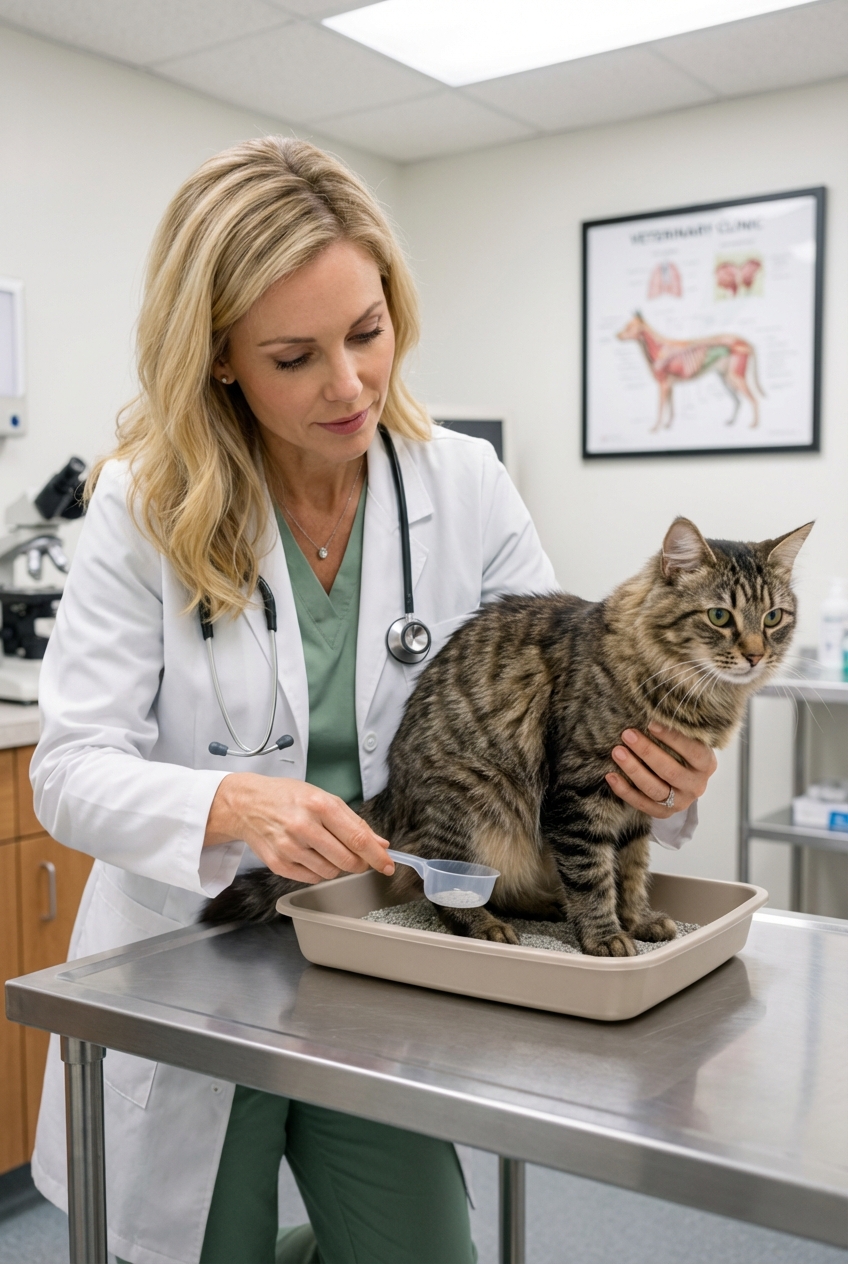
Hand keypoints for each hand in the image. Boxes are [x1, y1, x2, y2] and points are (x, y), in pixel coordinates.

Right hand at [204, 773, 393, 883]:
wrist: (247, 804)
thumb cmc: (288, 797)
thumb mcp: (323, 798)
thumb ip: (354, 822)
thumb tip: (380, 844)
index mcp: (320, 806)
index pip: (357, 838)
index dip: (377, 856)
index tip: (388, 865)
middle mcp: (304, 827)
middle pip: (347, 861)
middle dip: (359, 863)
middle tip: (357, 858)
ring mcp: (289, 848)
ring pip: (330, 873)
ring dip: (337, 866)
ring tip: (325, 849)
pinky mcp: (278, 864)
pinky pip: (312, 878)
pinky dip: (318, 871)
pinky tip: (310, 855)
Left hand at [605, 722, 716, 818]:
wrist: (684, 783)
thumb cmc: (682, 753)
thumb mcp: (689, 741)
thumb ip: (678, 730)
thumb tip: (652, 708)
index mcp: (707, 764)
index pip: (693, 751)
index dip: (672, 738)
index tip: (651, 723)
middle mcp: (696, 786)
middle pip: (670, 771)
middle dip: (647, 752)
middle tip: (627, 734)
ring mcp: (680, 802)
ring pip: (654, 789)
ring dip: (633, 770)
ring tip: (617, 752)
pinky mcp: (663, 813)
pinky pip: (641, 804)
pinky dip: (624, 790)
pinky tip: (610, 775)